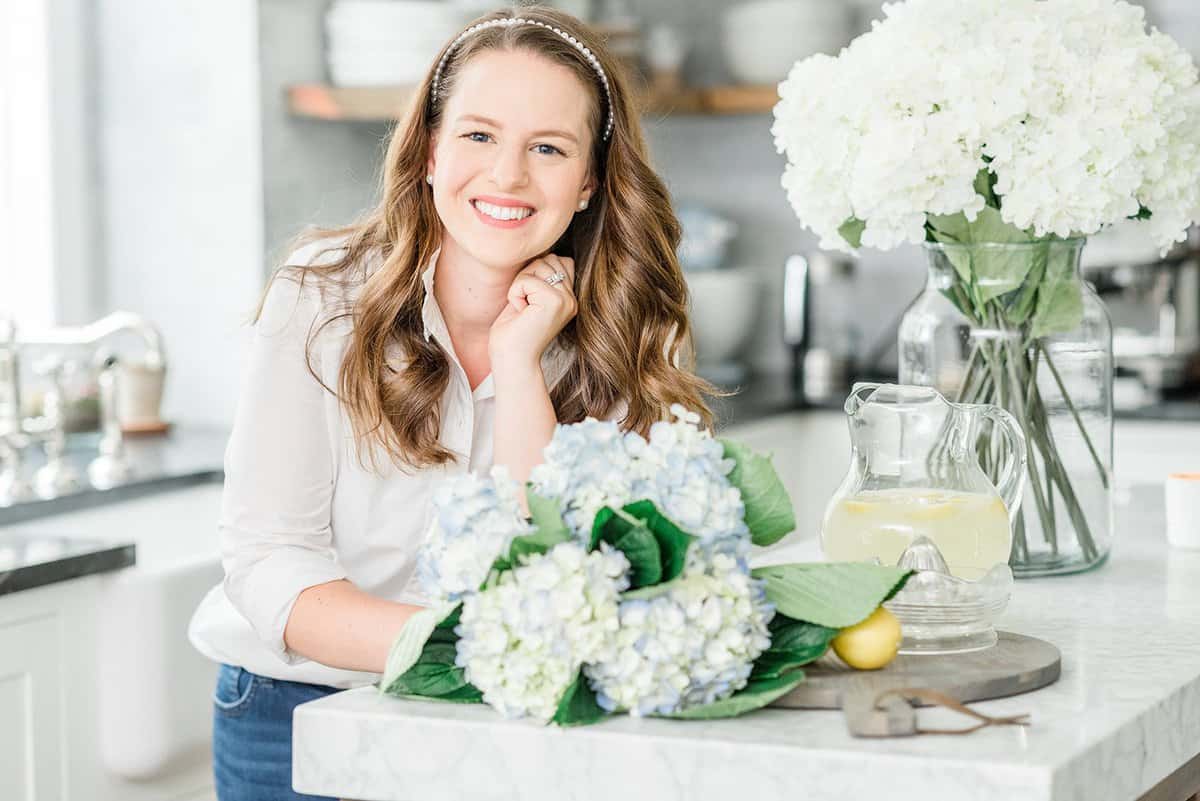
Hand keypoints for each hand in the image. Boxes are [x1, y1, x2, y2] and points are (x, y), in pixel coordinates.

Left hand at [488, 254, 576, 373]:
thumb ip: (542, 276)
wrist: (511, 359)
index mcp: (569, 297)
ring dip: (520, 286)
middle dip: (527, 276)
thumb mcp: (530, 296)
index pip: (559, 260)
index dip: (537, 272)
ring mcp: (566, 300)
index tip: (529, 300)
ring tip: (523, 309)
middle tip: (524, 305)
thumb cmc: (513, 331)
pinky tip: (520, 313)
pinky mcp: (555, 302)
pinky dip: (515, 294)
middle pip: (548, 259)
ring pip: (537, 266)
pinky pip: (526, 280)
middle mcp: (572, 298)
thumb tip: (547, 253)